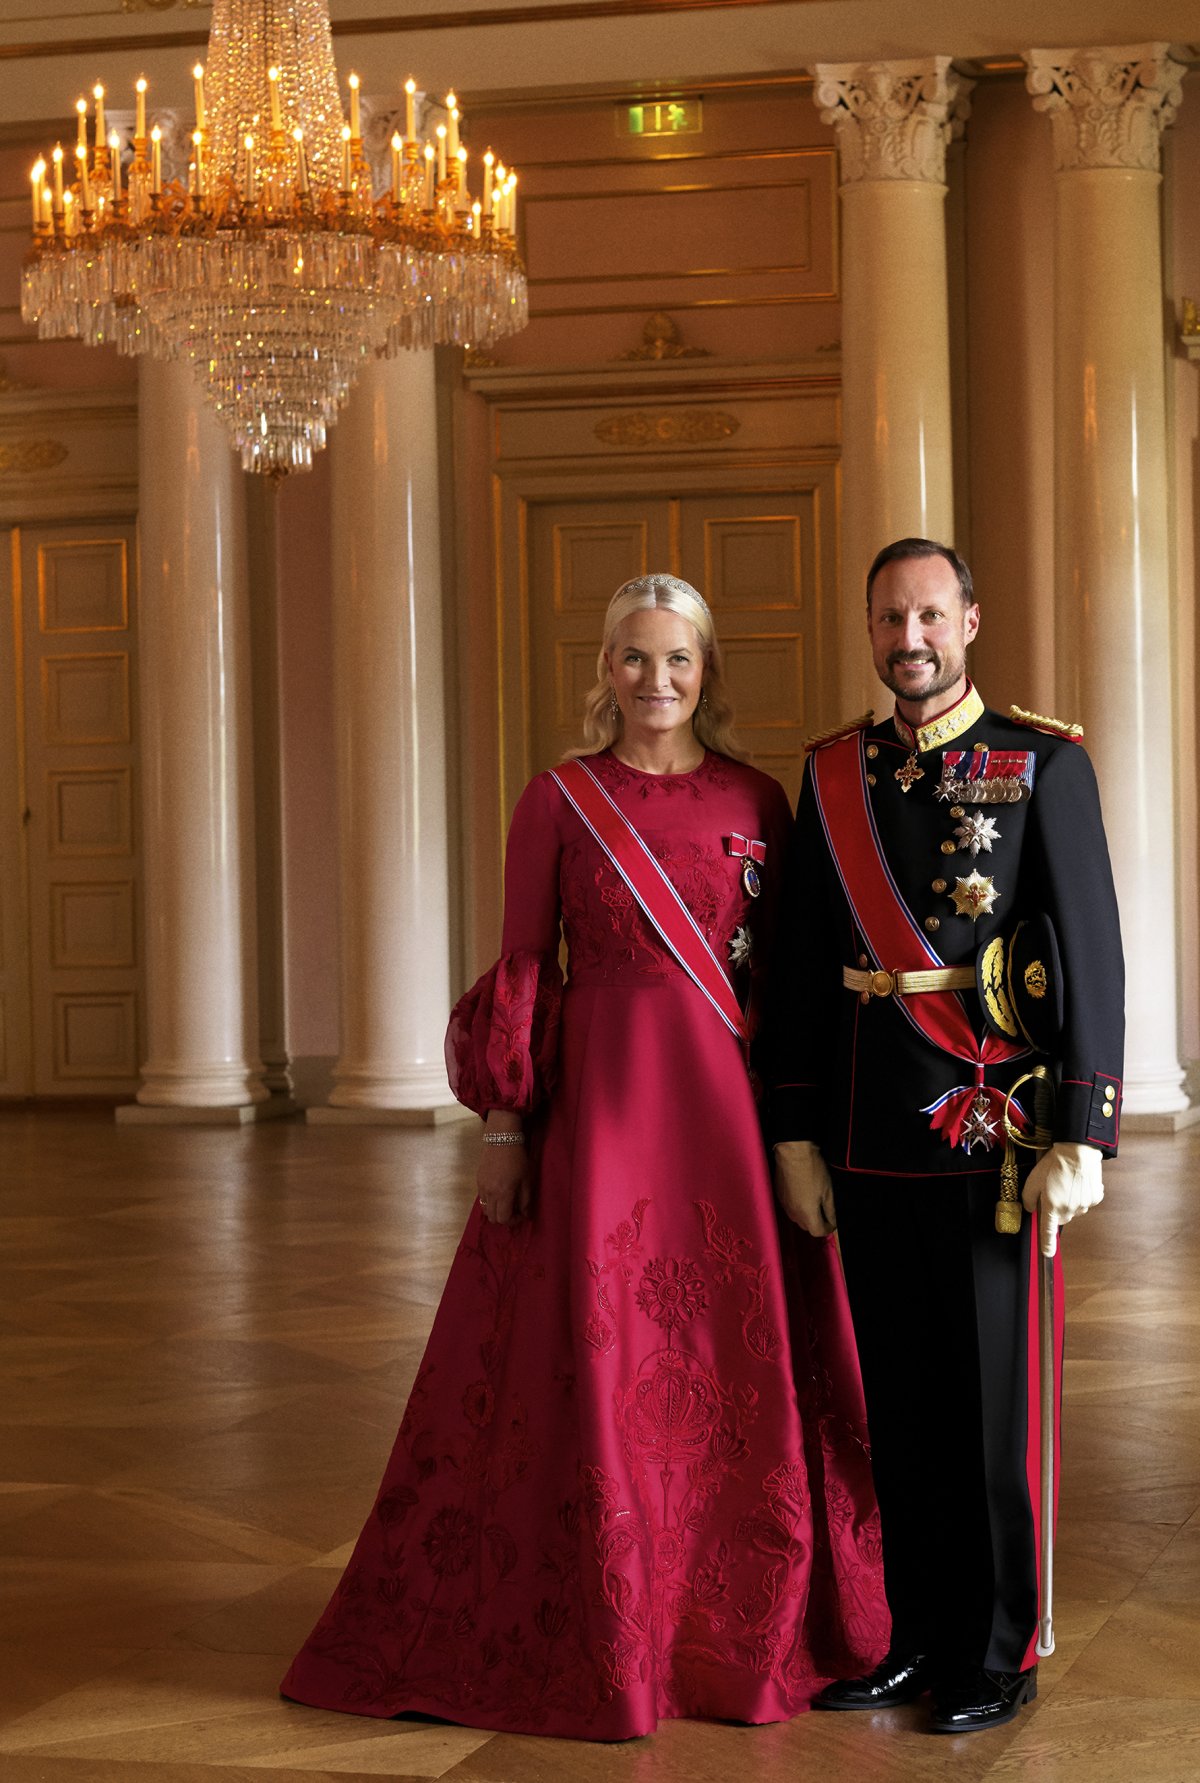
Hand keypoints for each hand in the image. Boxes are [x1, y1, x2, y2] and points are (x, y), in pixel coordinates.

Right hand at [477, 1134, 531, 1224]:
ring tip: (506, 1203)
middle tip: (514, 1210)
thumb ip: (526, 1200)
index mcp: (504, 1193)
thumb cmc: (517, 1159)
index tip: (521, 1214)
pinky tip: (499, 1193)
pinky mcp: (478, 1181)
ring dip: (496, 1211)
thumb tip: (525, 1214)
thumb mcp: (526, 1180)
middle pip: (493, 1218)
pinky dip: (490, 1202)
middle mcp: (490, 1193)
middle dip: (505, 1218)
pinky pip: (482, 1199)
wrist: (501, 1139)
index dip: (514, 1221)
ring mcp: (481, 1187)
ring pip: (485, 1210)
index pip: (504, 1219)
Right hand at [773, 1140, 835, 1236]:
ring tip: (813, 1201)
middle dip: (817, 1223)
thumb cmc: (813, 1170)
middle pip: (807, 1227)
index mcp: (807, 1213)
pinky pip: (790, 1208)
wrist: (794, 1153)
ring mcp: (784, 1204)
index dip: (828, 1228)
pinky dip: (797, 1206)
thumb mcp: (828, 1191)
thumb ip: (831, 1210)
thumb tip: (834, 1221)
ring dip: (806, 1215)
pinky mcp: (779, 1196)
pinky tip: (802, 1193)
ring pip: (797, 1218)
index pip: (818, 1232)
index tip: (833, 1221)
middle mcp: (793, 1213)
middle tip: (825, 1211)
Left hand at [1021, 1141, 1103, 1256]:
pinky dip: (1082, 1195)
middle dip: (1056, 1208)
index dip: (1047, 1244)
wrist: (1078, 1152)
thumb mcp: (1033, 1180)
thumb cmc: (1054, 1164)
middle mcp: (1069, 1209)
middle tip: (1054, 1190)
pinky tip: (1079, 1181)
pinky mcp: (1095, 1198)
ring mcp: (1084, 1205)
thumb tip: (1031, 1208)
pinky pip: (1086, 1202)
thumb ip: (1028, 1198)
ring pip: (1074, 1210)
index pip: (1048, 1231)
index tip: (1048, 1254)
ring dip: (1070, 1201)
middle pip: (1061, 1217)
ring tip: (1067, 1182)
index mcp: (1052, 1206)